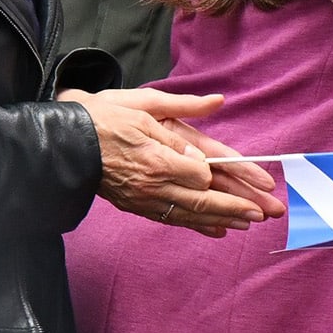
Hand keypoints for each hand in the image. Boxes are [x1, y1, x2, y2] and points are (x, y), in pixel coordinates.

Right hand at [63, 87, 284, 236]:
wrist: (65, 144)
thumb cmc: (104, 117)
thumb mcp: (144, 103)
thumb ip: (183, 108)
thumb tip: (216, 102)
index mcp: (158, 157)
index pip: (204, 173)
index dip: (229, 176)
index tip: (252, 180)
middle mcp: (154, 184)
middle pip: (204, 200)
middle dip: (237, 207)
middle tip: (266, 213)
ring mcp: (144, 199)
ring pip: (191, 214)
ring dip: (222, 219)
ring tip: (249, 224)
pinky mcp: (137, 206)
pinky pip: (172, 219)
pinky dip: (197, 225)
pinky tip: (216, 231)